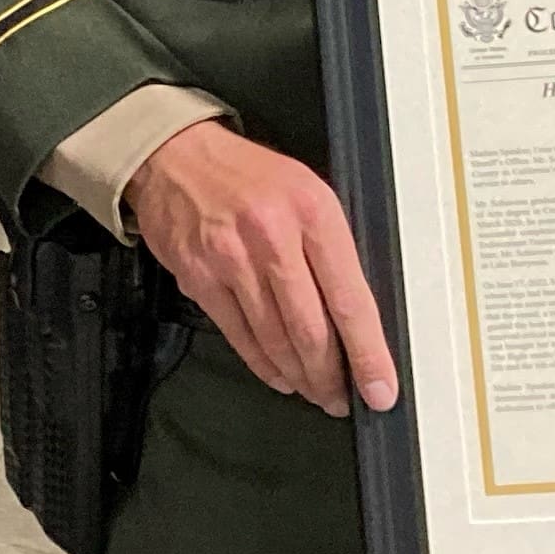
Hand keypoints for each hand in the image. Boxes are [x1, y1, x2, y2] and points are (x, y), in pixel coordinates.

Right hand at [122, 118, 396, 418]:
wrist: (175, 156)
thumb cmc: (249, 177)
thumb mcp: (307, 192)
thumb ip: (332, 248)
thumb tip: (355, 316)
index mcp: (313, 212)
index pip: (350, 299)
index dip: (367, 353)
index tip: (379, 387)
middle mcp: (272, 236)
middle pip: (310, 329)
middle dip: (330, 375)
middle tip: (342, 397)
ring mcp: (231, 259)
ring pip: (274, 339)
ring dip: (299, 375)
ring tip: (315, 391)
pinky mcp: (199, 277)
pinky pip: (238, 335)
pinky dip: (262, 363)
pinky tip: (279, 375)